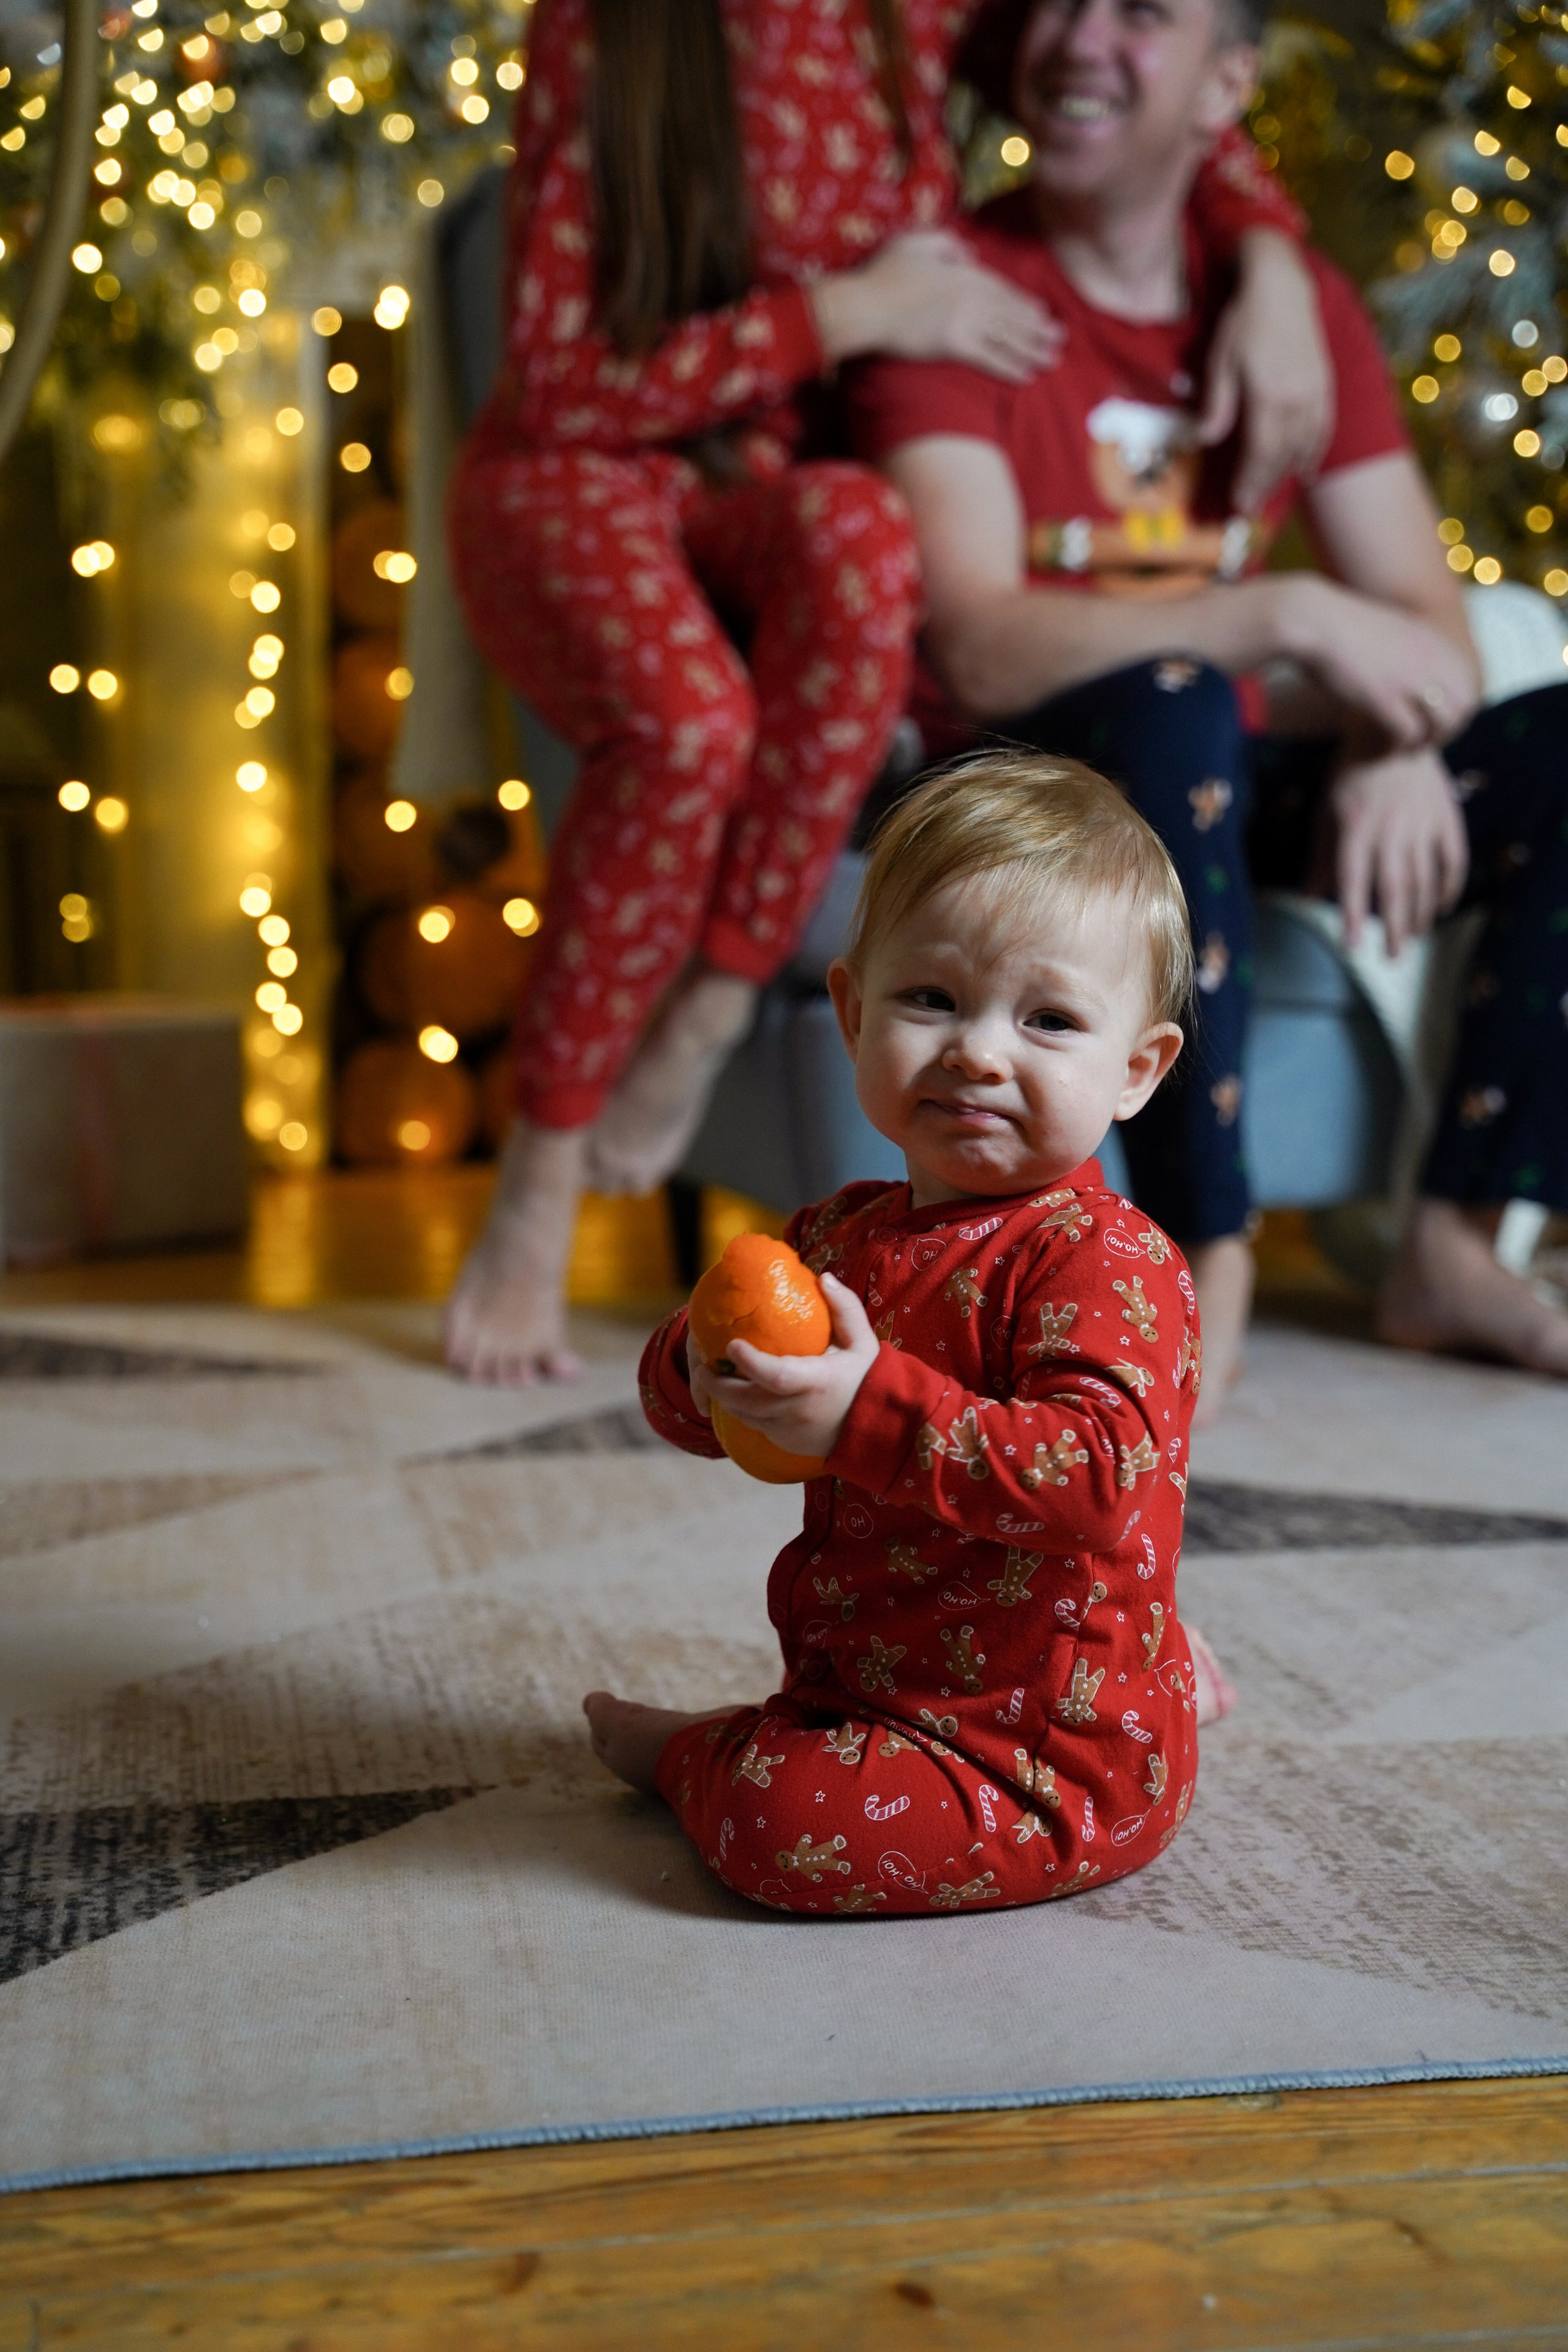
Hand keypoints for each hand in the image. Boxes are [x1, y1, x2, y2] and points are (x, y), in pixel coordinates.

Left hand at [690, 1273, 880, 1459]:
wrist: (879, 1428)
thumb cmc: (867, 1378)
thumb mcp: (863, 1341)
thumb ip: (845, 1308)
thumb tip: (822, 1278)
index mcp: (817, 1382)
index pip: (778, 1376)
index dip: (751, 1362)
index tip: (731, 1344)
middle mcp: (799, 1410)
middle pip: (748, 1401)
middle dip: (718, 1386)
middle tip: (702, 1367)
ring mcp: (790, 1430)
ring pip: (745, 1417)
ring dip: (725, 1399)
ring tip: (710, 1378)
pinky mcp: (786, 1442)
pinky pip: (755, 1426)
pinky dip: (741, 1410)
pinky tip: (733, 1393)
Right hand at [811, 231, 1063, 383]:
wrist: (865, 303)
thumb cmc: (883, 273)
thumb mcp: (916, 241)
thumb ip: (947, 242)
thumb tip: (970, 253)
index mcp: (964, 270)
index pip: (1002, 288)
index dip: (1025, 304)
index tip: (1042, 314)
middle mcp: (971, 294)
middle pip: (1012, 313)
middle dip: (1038, 328)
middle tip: (1059, 340)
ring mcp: (965, 319)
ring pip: (1008, 335)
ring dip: (1033, 349)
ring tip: (1052, 361)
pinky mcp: (954, 344)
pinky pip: (989, 357)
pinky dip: (1010, 367)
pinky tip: (1027, 377)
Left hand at [1198, 230, 1333, 513]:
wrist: (1283, 287)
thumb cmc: (1245, 321)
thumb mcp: (1221, 361)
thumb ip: (1218, 404)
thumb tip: (1204, 440)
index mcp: (1270, 397)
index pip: (1261, 453)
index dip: (1251, 482)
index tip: (1239, 504)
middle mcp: (1298, 400)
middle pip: (1283, 456)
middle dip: (1266, 485)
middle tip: (1250, 508)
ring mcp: (1316, 393)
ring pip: (1305, 446)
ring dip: (1289, 472)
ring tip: (1272, 491)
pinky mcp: (1325, 385)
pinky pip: (1323, 428)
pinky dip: (1315, 452)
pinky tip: (1307, 468)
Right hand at [1271, 575, 1480, 752]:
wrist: (1314, 619)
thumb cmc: (1341, 629)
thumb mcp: (1391, 633)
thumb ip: (1411, 651)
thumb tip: (1416, 669)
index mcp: (1435, 643)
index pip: (1469, 687)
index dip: (1456, 713)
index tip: (1434, 726)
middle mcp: (1431, 660)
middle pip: (1464, 709)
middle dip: (1446, 733)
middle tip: (1422, 743)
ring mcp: (1410, 678)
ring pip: (1443, 724)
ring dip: (1425, 742)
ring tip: (1404, 749)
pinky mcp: (1385, 697)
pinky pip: (1410, 734)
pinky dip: (1399, 746)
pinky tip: (1383, 747)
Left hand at [1324, 748, 1469, 953]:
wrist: (1395, 729)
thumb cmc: (1352, 772)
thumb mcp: (1328, 810)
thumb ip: (1322, 855)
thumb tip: (1308, 896)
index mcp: (1356, 827)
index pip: (1353, 880)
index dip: (1352, 914)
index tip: (1353, 947)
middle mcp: (1391, 828)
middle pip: (1394, 887)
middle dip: (1393, 926)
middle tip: (1392, 956)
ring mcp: (1422, 823)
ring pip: (1424, 878)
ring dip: (1418, 913)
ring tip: (1411, 937)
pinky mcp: (1446, 816)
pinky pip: (1452, 859)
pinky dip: (1449, 886)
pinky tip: (1441, 908)